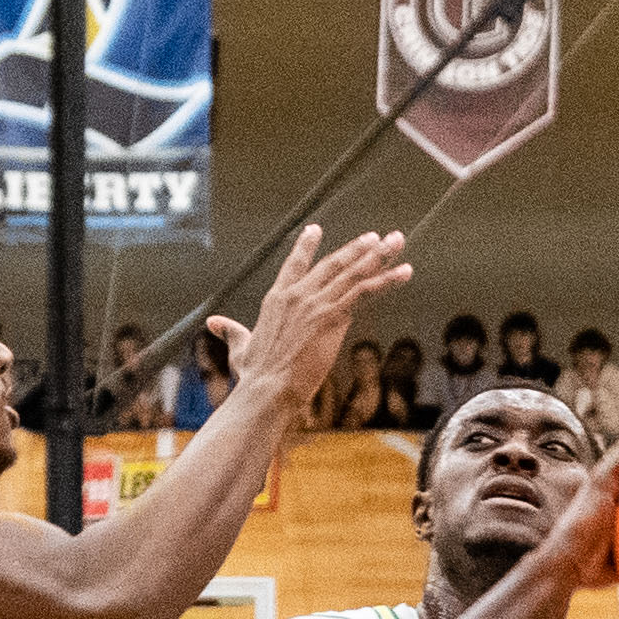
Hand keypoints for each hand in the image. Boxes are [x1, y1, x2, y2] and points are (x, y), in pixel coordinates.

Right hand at [203, 226, 413, 419]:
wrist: (267, 389)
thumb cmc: (253, 376)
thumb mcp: (239, 348)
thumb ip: (231, 331)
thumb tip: (213, 323)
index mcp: (276, 299)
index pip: (295, 265)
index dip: (306, 246)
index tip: (315, 229)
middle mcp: (297, 294)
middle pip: (333, 263)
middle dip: (358, 248)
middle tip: (377, 236)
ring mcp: (316, 302)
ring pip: (353, 272)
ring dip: (379, 256)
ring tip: (397, 241)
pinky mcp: (332, 315)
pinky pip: (365, 290)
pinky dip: (387, 279)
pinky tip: (404, 271)